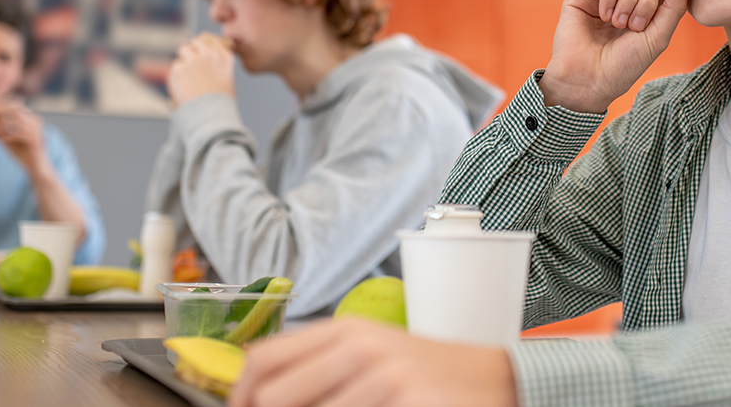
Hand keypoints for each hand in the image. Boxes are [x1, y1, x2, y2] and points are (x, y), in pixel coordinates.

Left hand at [0, 102, 47, 173]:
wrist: (36, 168)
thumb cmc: (23, 153)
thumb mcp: (10, 138)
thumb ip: (2, 130)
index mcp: (31, 118)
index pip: (15, 106)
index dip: (0, 106)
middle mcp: (35, 121)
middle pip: (15, 110)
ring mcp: (36, 130)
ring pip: (15, 122)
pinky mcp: (34, 140)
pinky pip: (17, 134)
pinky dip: (5, 136)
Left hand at [168, 33, 235, 107]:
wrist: (209, 115)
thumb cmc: (220, 103)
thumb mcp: (226, 79)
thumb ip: (216, 64)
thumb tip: (203, 53)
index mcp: (224, 57)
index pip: (212, 40)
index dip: (205, 45)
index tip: (202, 52)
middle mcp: (209, 54)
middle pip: (196, 42)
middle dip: (193, 50)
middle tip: (191, 63)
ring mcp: (193, 60)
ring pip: (184, 49)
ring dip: (184, 59)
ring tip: (187, 76)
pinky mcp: (179, 68)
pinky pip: (176, 66)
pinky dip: (177, 76)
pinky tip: (183, 88)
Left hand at [228, 317, 518, 406]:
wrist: (493, 379)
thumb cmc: (425, 374)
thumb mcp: (371, 355)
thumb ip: (319, 366)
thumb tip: (258, 394)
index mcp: (344, 331)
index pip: (261, 359)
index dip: (238, 397)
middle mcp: (359, 348)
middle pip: (274, 397)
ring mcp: (384, 376)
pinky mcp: (409, 401)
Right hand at [541, 0, 693, 112]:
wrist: (590, 79)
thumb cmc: (623, 65)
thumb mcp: (657, 38)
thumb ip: (674, 7)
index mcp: (645, 11)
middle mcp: (625, 0)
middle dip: (647, 2)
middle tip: (635, 27)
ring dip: (627, 0)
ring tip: (619, 24)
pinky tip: (604, 16)